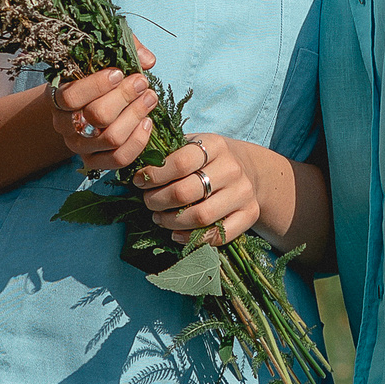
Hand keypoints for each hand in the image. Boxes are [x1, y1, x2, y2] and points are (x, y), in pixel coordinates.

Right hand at [48, 45, 158, 174]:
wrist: (82, 105)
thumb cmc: (94, 76)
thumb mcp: (103, 56)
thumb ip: (125, 49)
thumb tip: (147, 60)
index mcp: (56, 96)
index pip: (70, 97)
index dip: (97, 85)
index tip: (119, 72)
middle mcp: (64, 124)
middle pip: (96, 116)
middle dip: (125, 97)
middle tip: (142, 82)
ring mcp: (78, 146)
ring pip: (111, 138)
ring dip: (136, 116)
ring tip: (150, 98)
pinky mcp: (94, 161)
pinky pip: (119, 158)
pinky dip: (138, 141)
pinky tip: (148, 122)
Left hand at [132, 135, 258, 245]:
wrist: (250, 170)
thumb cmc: (210, 159)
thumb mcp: (193, 144)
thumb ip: (168, 151)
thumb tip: (134, 161)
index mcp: (215, 145)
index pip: (180, 163)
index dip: (154, 175)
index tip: (139, 182)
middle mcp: (232, 168)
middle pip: (186, 192)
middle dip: (158, 201)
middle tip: (147, 203)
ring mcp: (243, 193)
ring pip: (201, 216)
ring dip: (172, 222)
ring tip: (158, 219)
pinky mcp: (250, 214)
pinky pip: (220, 235)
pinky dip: (193, 238)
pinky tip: (177, 234)